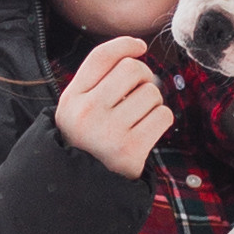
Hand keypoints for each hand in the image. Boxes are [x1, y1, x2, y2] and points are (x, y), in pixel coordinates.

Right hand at [55, 37, 172, 178]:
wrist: (84, 189)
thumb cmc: (87, 141)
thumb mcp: (76, 109)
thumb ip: (97, 81)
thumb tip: (137, 51)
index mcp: (71, 99)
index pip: (101, 57)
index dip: (125, 44)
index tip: (141, 46)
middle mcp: (87, 112)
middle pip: (132, 69)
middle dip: (145, 76)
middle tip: (140, 92)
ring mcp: (109, 132)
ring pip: (152, 93)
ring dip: (153, 102)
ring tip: (140, 117)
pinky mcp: (131, 150)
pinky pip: (163, 116)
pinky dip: (161, 120)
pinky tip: (148, 130)